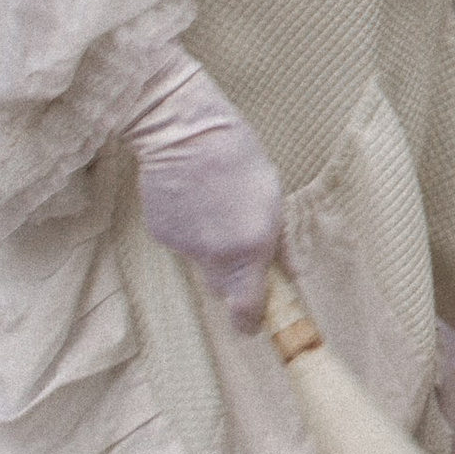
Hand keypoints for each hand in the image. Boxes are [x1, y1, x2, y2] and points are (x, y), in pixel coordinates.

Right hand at [128, 54, 285, 334]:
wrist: (182, 131)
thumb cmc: (237, 157)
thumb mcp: (274, 198)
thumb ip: (282, 243)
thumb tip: (292, 273)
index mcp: (250, 249)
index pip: (247, 311)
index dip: (253, 322)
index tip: (259, 322)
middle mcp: (216, 256)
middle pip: (225, 290)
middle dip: (237, 281)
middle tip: (244, 247)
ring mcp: (185, 247)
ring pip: (204, 265)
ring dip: (215, 251)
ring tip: (219, 209)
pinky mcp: (162, 235)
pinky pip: (184, 246)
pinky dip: (192, 233)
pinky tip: (197, 202)